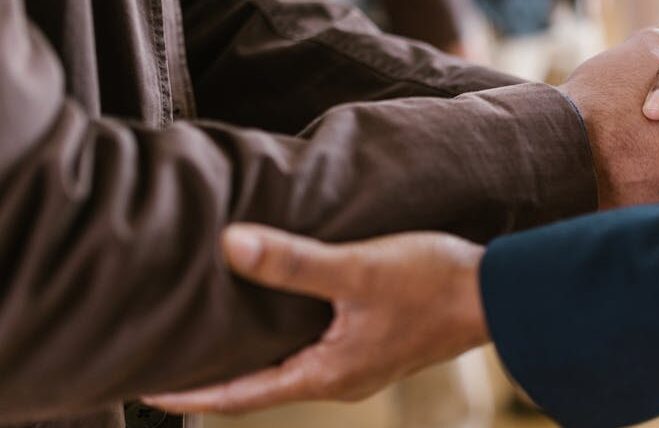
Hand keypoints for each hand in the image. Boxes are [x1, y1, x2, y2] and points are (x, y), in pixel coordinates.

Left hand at [142, 224, 486, 413]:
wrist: (498, 294)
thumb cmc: (434, 284)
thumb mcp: (358, 270)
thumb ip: (294, 262)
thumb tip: (230, 246)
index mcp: (328, 374)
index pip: (243, 395)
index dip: (192, 393)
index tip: (147, 390)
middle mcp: (340, 378)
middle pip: (261, 386)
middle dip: (214, 377)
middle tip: (168, 359)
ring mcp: (361, 364)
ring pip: (288, 368)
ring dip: (250, 357)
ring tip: (213, 336)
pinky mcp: (376, 344)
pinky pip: (315, 350)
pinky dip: (283, 340)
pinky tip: (278, 313)